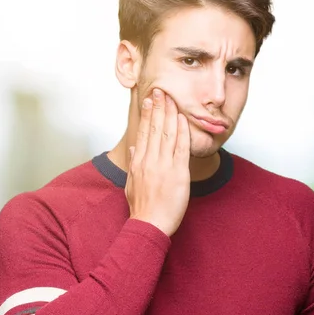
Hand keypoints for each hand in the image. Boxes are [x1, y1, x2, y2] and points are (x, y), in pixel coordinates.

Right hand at [125, 88, 190, 236]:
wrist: (149, 224)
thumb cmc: (142, 208)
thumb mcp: (131, 185)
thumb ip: (133, 165)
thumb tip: (134, 150)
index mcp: (139, 163)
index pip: (143, 132)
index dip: (147, 115)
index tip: (149, 100)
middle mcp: (149, 160)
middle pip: (154, 128)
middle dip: (158, 107)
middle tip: (160, 90)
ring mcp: (163, 165)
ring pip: (166, 133)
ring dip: (169, 113)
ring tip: (170, 98)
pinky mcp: (177, 172)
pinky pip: (180, 147)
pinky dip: (181, 131)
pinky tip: (182, 118)